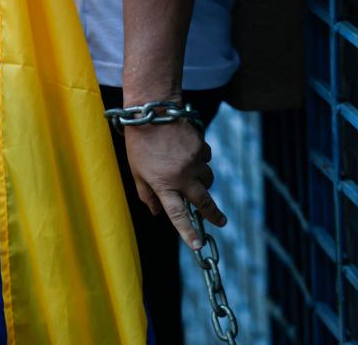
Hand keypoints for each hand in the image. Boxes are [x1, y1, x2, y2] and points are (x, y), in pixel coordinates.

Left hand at [124, 118, 226, 249]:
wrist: (151, 111)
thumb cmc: (139, 143)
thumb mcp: (136, 172)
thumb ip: (146, 194)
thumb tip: (156, 213)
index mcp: (163, 184)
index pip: (178, 215)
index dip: (188, 232)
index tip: (197, 245)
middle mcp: (181, 176)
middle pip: (203, 202)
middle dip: (213, 215)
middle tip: (221, 222)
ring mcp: (194, 161)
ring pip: (208, 180)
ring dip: (203, 183)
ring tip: (191, 178)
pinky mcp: (202, 147)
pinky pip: (206, 160)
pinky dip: (201, 161)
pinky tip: (188, 153)